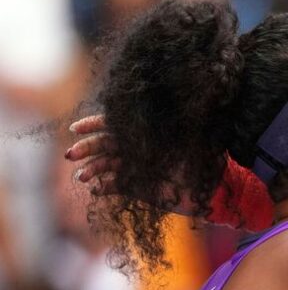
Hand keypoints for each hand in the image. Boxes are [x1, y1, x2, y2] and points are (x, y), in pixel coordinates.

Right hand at [65, 114, 201, 213]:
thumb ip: (177, 121)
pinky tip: (96, 189)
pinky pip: (113, 185)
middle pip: (103, 145)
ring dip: (91, 169)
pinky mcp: (135, 187)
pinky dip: (103, 186)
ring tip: (82, 177)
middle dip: (86, 148)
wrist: (214, 192)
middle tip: (71, 155)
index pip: (113, 124)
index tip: (76, 129)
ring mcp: (134, 168)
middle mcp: (135, 148)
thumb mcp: (191, 138)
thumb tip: (176, 97)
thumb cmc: (205, 162)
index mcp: (144, 133)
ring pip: (105, 165)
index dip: (92, 125)